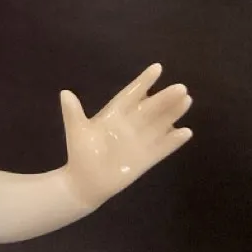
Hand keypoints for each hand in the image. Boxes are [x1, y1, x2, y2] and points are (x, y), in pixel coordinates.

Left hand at [60, 64, 191, 206]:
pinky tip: (186, 132)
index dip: (143, 82)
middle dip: (164, 98)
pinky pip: (162, 148)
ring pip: (160, 124)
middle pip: (150, 108)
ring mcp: (140, 141)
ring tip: (186, 100)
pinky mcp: (146, 158)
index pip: (131, 95)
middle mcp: (130, 125)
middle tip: (180, 87)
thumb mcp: (77, 131)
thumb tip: (65, 93)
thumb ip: (73, 113)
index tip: (157, 68)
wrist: (85, 182)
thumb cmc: (80, 154)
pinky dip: (173, 141)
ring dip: (172, 113)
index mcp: (114, 115)